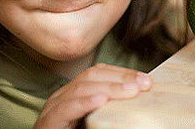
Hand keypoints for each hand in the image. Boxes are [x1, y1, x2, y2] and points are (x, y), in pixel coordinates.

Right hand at [33, 63, 152, 128]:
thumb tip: (138, 98)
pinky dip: (85, 103)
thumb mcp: (95, 121)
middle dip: (120, 77)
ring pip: (81, 88)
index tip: (145, 79)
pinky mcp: (49, 121)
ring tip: (130, 91)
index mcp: (75, 93)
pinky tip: (101, 101)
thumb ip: (110, 109)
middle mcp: (63, 96)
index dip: (123, 72)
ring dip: (109, 88)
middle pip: (92, 75)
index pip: (100, 72)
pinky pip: (66, 109)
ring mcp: (53, 107)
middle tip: (144, 84)